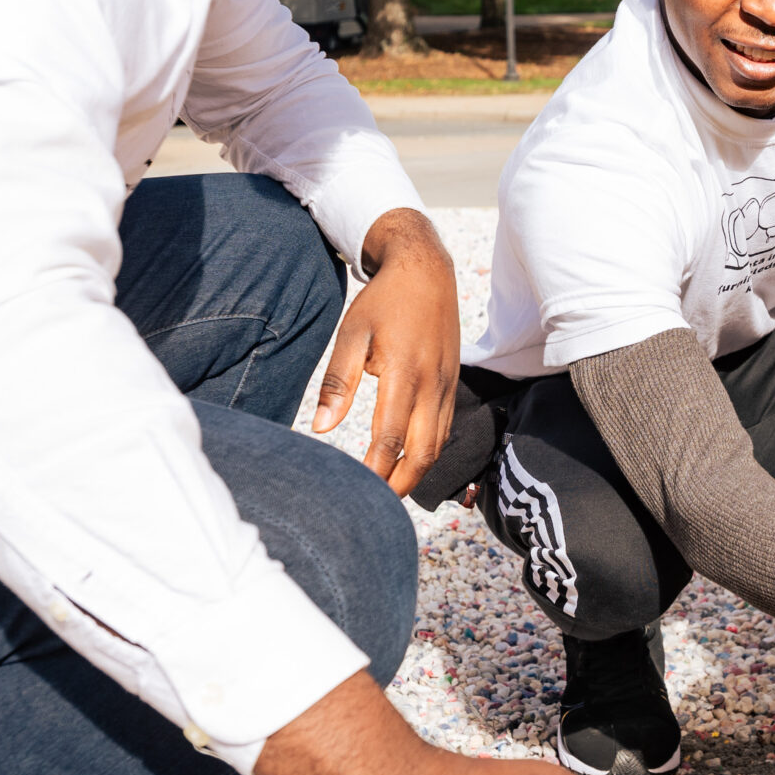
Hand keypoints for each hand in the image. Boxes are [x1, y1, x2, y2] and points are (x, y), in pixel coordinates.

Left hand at [314, 208, 458, 498]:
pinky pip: (443, 427)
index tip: (356, 490)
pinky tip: (408, 459)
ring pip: (437, 444)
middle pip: (422, 452)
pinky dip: (428, 450)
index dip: (375, 470)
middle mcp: (432, 384)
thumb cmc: (383, 301)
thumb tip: (322, 428)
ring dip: (416, 471)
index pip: (389, 437)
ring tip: (389, 490)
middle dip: (400, 484)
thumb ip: (338, 382)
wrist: (426, 269)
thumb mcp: (351, 334)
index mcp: (403, 373)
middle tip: (376, 505)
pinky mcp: (452, 381)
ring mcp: (447, 384)